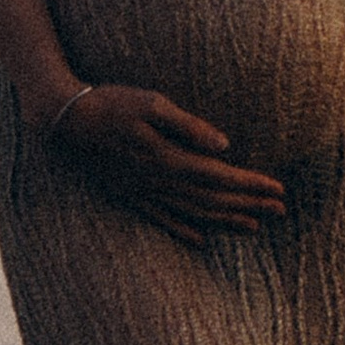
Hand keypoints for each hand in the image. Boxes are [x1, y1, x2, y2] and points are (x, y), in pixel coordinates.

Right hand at [41, 82, 285, 240]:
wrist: (64, 121)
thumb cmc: (110, 102)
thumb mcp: (151, 103)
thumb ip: (188, 126)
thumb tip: (224, 145)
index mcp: (168, 158)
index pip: (221, 176)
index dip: (252, 185)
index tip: (279, 190)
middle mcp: (159, 181)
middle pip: (212, 199)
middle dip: (249, 205)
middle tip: (281, 211)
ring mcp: (143, 192)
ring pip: (192, 213)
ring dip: (225, 221)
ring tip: (254, 228)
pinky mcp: (128, 195)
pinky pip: (161, 220)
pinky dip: (184, 231)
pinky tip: (202, 241)